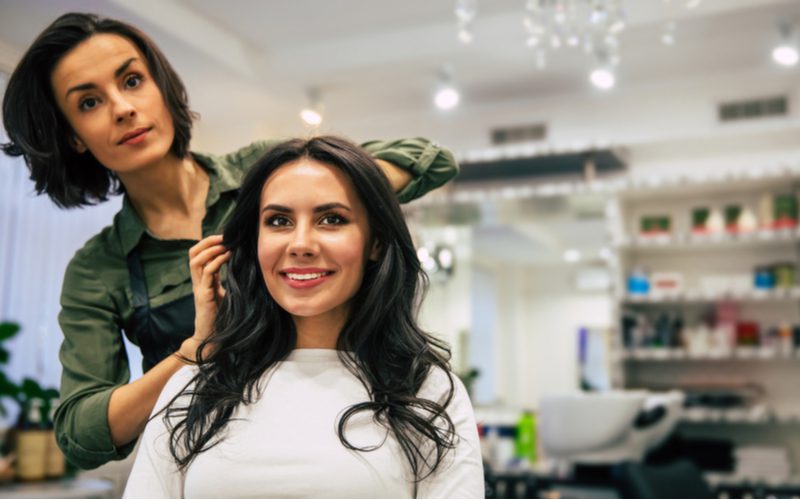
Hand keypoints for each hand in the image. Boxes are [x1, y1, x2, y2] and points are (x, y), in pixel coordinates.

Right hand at [183, 234, 230, 360]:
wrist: (213, 339)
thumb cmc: (222, 318)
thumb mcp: (227, 295)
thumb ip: (229, 281)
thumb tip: (246, 268)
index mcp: (203, 281)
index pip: (199, 254)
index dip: (210, 243)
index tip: (226, 238)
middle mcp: (198, 282)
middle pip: (193, 253)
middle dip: (207, 241)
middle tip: (223, 236)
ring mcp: (199, 288)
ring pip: (195, 260)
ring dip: (210, 249)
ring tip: (225, 245)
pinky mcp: (203, 296)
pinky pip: (206, 274)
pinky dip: (216, 262)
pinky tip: (227, 257)